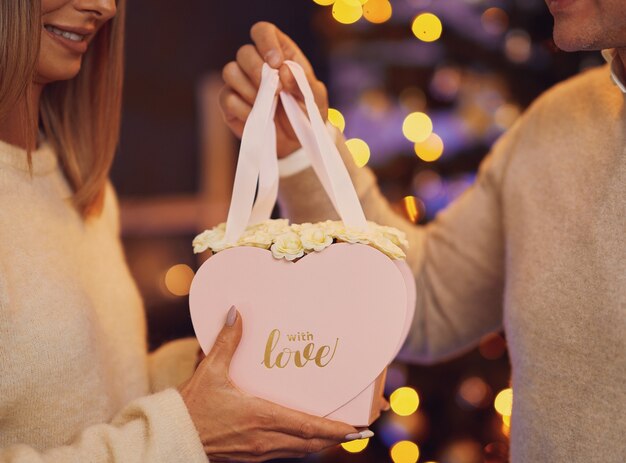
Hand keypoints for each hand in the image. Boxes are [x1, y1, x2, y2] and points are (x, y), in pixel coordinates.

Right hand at [179, 306, 368, 461]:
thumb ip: (227, 341)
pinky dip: (305, 446)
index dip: (336, 429)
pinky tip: (310, 439)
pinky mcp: (253, 457)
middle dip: (340, 437)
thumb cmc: (191, 406)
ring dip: (325, 443)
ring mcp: (260, 451)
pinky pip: (287, 453)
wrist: (172, 438)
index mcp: (260, 416)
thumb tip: (236, 311)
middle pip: (312, 443)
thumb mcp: (210, 371)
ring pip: (302, 451)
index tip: (360, 427)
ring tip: (345, 433)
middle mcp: (265, 438)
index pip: (308, 426)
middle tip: (364, 428)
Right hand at [219, 22, 328, 157]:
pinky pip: (227, 98)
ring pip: (230, 71)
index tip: (276, 62)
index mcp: (278, 54)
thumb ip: (303, 82)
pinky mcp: (231, 104)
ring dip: (250, 90)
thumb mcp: (314, 97)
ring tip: (269, 105)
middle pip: (243, 52)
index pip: (262, 31)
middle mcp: (256, 65)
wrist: (297, 142)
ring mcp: (241, 84)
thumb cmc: (307, 114)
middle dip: (258, 71)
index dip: (266, 42)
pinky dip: (243, 109)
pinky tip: (259, 117)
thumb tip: (283, 71)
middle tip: (277, 91)